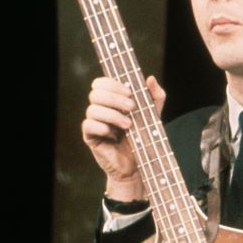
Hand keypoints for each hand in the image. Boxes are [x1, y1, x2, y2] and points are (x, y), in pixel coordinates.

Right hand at [81, 75, 165, 199]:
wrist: (140, 164)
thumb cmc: (145, 137)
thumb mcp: (154, 115)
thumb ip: (155, 97)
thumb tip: (151, 78)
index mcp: (112, 101)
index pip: (101, 83)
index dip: (112, 84)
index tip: (130, 92)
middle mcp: (101, 109)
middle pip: (95, 93)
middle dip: (114, 98)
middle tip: (132, 107)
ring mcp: (94, 123)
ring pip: (92, 109)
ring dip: (112, 115)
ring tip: (129, 125)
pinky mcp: (90, 137)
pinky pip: (87, 125)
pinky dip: (101, 127)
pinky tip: (113, 134)